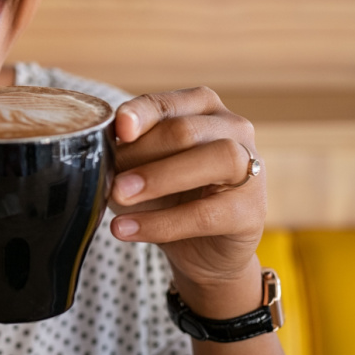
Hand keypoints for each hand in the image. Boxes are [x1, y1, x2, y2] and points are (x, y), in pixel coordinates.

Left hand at [109, 87, 265, 292]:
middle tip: (109, 179)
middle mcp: (232, 128)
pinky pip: (207, 213)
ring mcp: (250, 167)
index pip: (166, 104)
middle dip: (142, 153)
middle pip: (186, 131)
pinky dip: (163, 223)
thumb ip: (127, 154)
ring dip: (158, 179)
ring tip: (118, 198)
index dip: (141, 114)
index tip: (119, 129)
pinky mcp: (252, 211)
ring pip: (213, 160)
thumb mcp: (141, 169)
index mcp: (201, 108)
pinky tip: (129, 229)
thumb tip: (101, 153)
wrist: (201, 250)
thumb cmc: (168, 196)